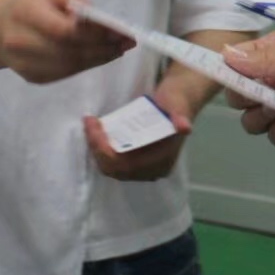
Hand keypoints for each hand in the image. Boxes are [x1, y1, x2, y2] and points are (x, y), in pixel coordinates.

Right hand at [0, 0, 134, 83]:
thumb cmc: (32, 4)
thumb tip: (98, 16)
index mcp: (25, 13)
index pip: (63, 30)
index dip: (94, 33)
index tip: (119, 30)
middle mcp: (20, 41)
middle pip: (69, 51)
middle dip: (102, 47)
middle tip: (126, 42)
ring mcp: (24, 64)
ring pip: (70, 66)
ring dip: (99, 59)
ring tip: (119, 49)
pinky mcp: (32, 77)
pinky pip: (65, 74)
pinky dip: (86, 66)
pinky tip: (101, 56)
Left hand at [82, 66, 212, 182]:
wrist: (178, 103)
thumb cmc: (176, 102)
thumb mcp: (177, 105)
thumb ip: (180, 116)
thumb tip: (184, 127)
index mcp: (163, 162)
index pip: (127, 165)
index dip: (105, 150)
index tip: (94, 124)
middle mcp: (152, 171)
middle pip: (115, 169)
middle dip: (97, 148)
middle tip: (90, 121)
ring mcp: (143, 170)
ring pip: (110, 168)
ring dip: (97, 149)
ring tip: (91, 125)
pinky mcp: (135, 164)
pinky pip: (111, 163)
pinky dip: (101, 150)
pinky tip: (96, 131)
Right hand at [223, 29, 274, 145]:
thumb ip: (267, 57)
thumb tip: (228, 57)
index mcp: (273, 58)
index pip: (236, 68)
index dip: (225, 73)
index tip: (218, 75)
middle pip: (240, 100)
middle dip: (245, 98)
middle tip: (262, 92)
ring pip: (255, 122)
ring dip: (260, 116)